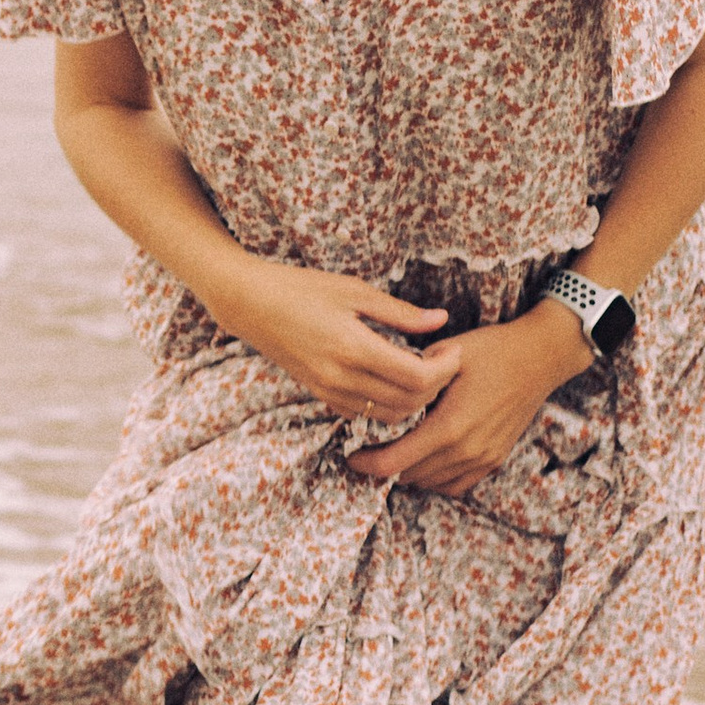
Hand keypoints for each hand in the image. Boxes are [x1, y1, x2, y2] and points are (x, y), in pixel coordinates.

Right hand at [218, 262, 456, 423]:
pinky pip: (365, 413)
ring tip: (422, 371)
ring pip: (389, 415)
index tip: (454, 350)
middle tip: (444, 361)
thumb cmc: (302, 288)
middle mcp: (341, 377)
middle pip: (409, 402)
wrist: (250, 305)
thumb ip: (400, 312)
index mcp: (354, 347)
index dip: (445, 369)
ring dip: (414, 400)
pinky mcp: (321, 395)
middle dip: (436, 386)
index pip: (417, 377)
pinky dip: (388, 404)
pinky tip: (392, 379)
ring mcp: (329, 391)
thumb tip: (440, 320)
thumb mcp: (354, 291)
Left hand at [345, 302, 585, 496]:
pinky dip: (435, 478)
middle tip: (369, 448)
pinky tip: (426, 456)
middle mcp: (466, 451)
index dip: (365, 464)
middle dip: (384, 465)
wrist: (541, 357)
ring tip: (397, 449)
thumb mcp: (447, 355)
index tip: (351, 455)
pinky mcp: (494, 460)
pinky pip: (455, 485)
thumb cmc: (493, 350)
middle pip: (408, 476)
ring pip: (429, 483)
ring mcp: (483, 459)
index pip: (393, 463)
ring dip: (409, 471)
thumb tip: (380, 385)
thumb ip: (413, 376)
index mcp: (449, 427)